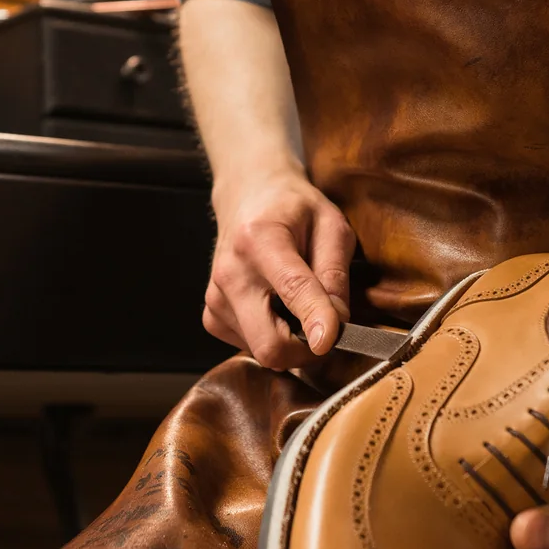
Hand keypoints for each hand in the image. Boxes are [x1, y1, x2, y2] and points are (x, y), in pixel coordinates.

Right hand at [203, 170, 355, 368]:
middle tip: (329, 331)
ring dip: (291, 340)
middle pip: (268, 343)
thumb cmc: (294, 209)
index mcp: (260, 240)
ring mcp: (216, 297)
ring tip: (298, 303)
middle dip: (306, 350)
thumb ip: (335, 274)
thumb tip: (336, 325)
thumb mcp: (331, 226)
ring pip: (263, 350)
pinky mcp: (212, 316)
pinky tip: (276, 307)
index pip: (292, 289)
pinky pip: (251, 347)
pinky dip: (272, 336)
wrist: (247, 197)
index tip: (329, 341)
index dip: (314, 319)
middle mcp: (230, 272)